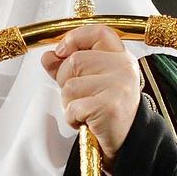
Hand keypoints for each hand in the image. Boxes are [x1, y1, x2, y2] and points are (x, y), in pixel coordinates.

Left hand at [39, 24, 141, 164]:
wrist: (127, 142)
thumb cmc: (109, 112)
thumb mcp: (91, 83)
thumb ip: (70, 67)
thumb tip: (48, 56)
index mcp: (121, 58)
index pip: (98, 32)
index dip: (75, 38)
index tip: (62, 51)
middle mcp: (123, 68)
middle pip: (75, 61)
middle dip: (66, 81)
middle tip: (80, 97)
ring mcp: (118, 86)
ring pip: (70, 85)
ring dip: (69, 103)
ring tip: (85, 111)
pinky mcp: (109, 106)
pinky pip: (73, 106)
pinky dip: (73, 117)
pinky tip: (87, 121)